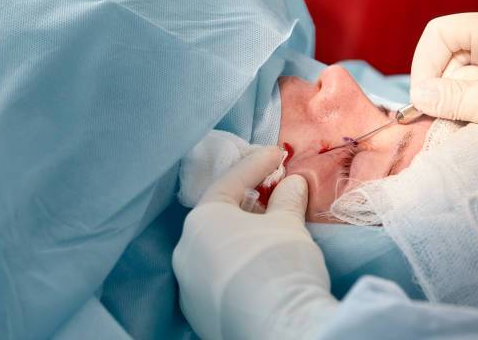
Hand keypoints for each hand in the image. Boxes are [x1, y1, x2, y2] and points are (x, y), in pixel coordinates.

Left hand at [172, 146, 336, 339]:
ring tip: (270, 227)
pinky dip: (237, 262)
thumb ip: (287, 199)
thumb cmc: (279, 262)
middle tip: (275, 189)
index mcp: (201, 220)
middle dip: (249, 200)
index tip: (278, 154)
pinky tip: (257, 263)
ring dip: (242, 233)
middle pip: (220, 215)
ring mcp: (188, 284)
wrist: (279, 328)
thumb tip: (292, 184)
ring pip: (216, 247)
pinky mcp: (198, 312)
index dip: (257, 164)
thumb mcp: (288, 223)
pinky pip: (217, 275)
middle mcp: (186, 249)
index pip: (231, 182)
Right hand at [410, 7, 477, 149]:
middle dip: (441, 89)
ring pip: (461, 78)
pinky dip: (472, 109)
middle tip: (441, 118)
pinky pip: (477, 91)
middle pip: (447, 58)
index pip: (438, 35)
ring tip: (467, 123)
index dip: (423, 65)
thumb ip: (449, 99)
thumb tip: (418, 97)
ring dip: (457, 103)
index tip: (421, 98)